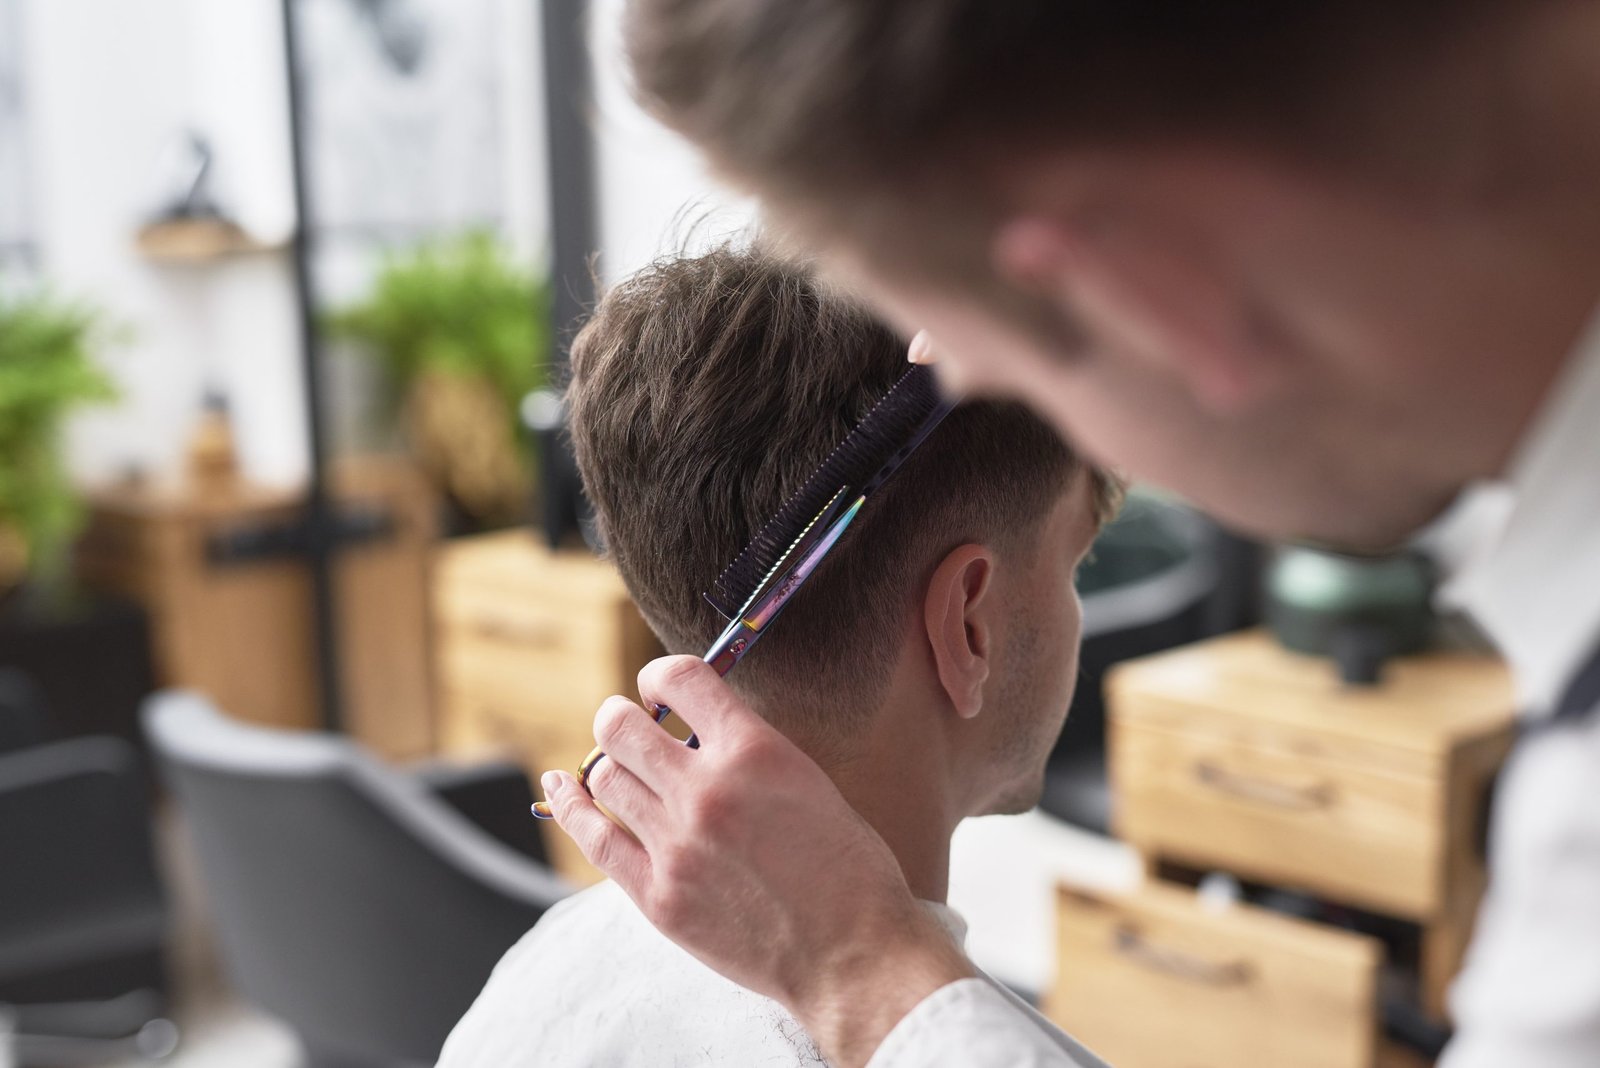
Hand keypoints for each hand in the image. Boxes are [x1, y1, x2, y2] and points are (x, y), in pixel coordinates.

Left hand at [545, 655, 974, 1066]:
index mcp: (754, 751)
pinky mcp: (657, 896)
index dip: (658, 676)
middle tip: (629, 728)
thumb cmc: (845, 867)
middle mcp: (706, 790)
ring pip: (603, 777)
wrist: (851, 951)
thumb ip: (745, 752)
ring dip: (609, 766)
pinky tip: (561, 788)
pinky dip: (570, 805)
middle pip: (619, 726)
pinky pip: (593, 837)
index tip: (657, 690)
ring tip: (622, 772)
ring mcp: (676, 845)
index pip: (679, 678)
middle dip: (620, 719)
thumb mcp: (806, 781)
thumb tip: (692, 734)